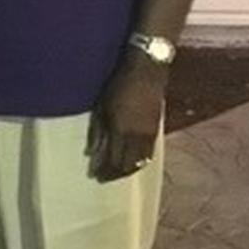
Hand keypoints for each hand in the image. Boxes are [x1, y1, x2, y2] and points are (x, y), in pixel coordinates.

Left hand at [86, 56, 164, 181]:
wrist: (146, 70)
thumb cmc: (118, 84)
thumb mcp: (102, 106)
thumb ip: (98, 131)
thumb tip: (92, 152)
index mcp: (121, 131)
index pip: (113, 160)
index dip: (105, 171)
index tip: (95, 176)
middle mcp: (137, 136)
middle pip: (128, 165)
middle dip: (116, 174)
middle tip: (104, 178)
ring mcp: (150, 134)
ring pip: (141, 161)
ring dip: (129, 170)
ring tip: (118, 173)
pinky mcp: (157, 129)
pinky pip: (149, 153)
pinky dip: (140, 161)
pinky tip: (134, 161)